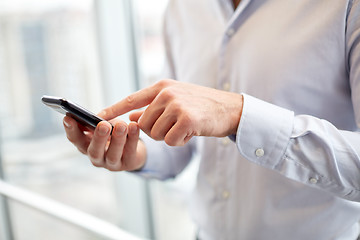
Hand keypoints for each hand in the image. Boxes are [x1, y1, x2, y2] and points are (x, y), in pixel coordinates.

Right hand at [63, 116, 145, 170]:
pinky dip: (133, 138)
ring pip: (112, 154)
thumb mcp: (104, 125)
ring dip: (117, 139)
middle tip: (103, 125)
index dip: (71, 130)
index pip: (75, 139)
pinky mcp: (128, 164)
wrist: (134, 149)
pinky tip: (134, 126)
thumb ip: (97, 122)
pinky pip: (130, 151)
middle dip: (98, 137)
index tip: (68, 117)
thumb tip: (93, 117)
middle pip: (94, 151)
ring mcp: (111, 164)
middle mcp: (96, 157)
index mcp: (86, 146)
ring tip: (122, 125)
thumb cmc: (114, 133)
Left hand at [100, 79, 243, 145]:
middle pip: (142, 123)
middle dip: (155, 130)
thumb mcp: (175, 100)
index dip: (113, 110)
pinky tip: (191, 132)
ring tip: (184, 126)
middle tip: (174, 125)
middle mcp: (166, 93)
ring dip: (168, 136)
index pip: (131, 99)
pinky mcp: (187, 119)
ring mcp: (176, 105)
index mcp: (161, 86)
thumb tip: (130, 117)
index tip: (96, 117)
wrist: (230, 108)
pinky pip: (170, 140)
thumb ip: (152, 107)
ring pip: (155, 133)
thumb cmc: (201, 105)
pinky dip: (179, 141)